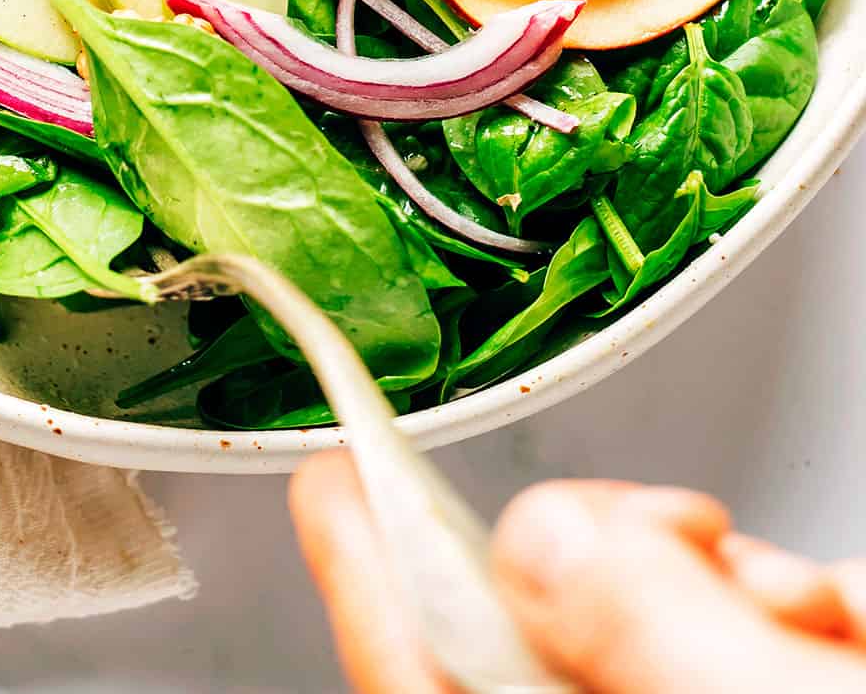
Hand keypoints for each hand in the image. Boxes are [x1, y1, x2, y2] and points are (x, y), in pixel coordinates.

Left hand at [292, 452, 865, 692]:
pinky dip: (822, 645)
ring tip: (831, 621)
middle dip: (645, 575)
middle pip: (561, 654)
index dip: (368, 575)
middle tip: (708, 542)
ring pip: (688, 657)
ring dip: (763, 614)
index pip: (425, 684)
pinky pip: (769, 673)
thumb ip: (650, 628)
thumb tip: (550, 540)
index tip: (334, 474)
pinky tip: (853, 634)